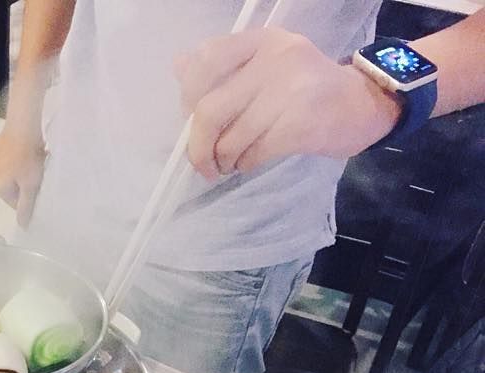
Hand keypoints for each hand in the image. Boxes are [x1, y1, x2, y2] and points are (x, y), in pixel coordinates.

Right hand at [0, 123, 46, 226]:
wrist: (23, 126)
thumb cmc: (28, 157)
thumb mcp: (30, 185)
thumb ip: (26, 206)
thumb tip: (22, 226)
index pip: (15, 203)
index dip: (29, 196)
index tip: (38, 186)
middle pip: (11, 189)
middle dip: (23, 183)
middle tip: (36, 172)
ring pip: (9, 175)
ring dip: (20, 172)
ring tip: (31, 160)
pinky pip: (7, 163)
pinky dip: (16, 160)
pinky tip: (24, 152)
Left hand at [175, 29, 402, 180]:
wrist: (363, 103)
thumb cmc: (305, 89)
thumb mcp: (267, 66)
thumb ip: (225, 68)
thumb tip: (178, 67)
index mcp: (262, 41)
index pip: (206, 62)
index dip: (188, 100)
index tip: (192, 121)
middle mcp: (275, 59)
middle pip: (209, 110)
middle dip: (198, 146)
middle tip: (202, 163)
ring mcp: (290, 91)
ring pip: (231, 138)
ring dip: (222, 160)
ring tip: (228, 163)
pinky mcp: (301, 124)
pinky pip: (254, 152)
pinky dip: (244, 164)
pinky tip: (247, 163)